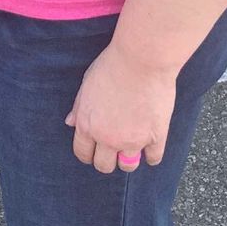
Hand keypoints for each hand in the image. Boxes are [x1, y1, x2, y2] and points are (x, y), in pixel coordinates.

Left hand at [65, 43, 177, 174]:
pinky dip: (151, 154)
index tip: (94, 151)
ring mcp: (132, 141)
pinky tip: (150, 146)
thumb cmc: (112, 66)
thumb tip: (71, 123)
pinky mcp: (155, 137)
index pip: (83, 153)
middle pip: (104, 166)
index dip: (87, 154)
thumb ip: (79, 107)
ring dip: (128, 159)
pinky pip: (153, 158)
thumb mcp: (87, 83)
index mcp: (88, 125)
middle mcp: (108, 138)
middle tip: (113, 149)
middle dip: (107, 159)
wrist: (142, 59)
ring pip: (128, 166)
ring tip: (131, 146)